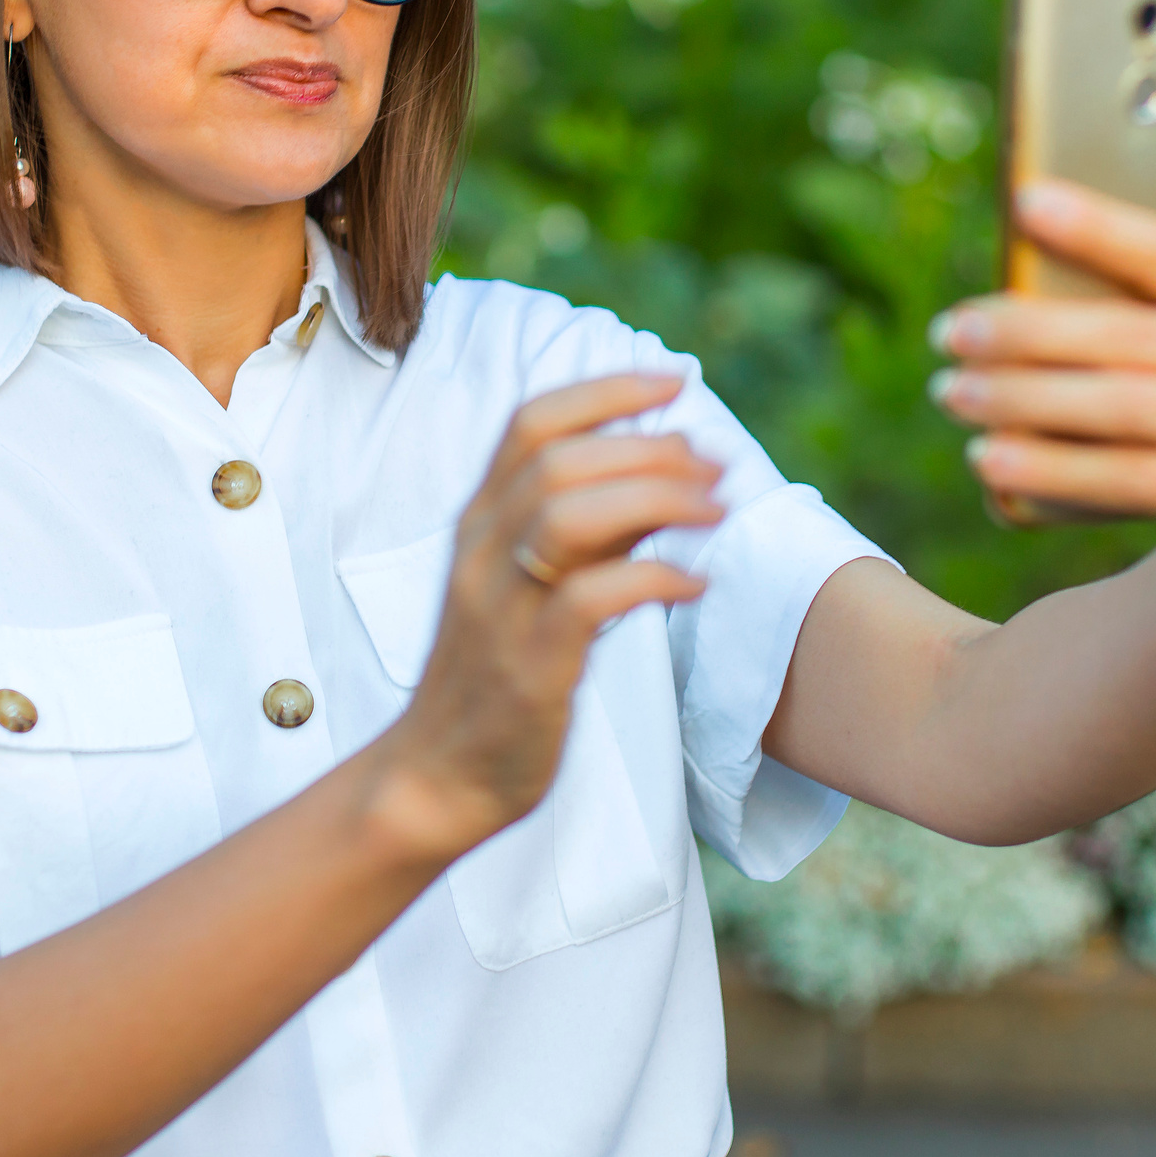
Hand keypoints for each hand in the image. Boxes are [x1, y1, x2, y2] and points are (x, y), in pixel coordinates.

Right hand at [371, 374, 721, 859]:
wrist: (439, 775)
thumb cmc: (497, 677)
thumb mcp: (531, 585)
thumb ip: (585, 531)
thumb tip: (661, 478)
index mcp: (478, 522)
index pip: (531, 422)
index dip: (606, 390)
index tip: (676, 381)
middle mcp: (481, 552)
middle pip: (558, 458)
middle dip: (649, 448)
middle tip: (716, 467)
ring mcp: (500, 607)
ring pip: (567, 514)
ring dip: (656, 499)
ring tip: (716, 513)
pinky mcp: (528, 666)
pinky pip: (590, 599)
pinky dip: (652, 580)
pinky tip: (694, 587)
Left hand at [927, 103, 1155, 637]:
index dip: (1100, 225)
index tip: (1024, 202)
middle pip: (1128, 336)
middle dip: (1024, 332)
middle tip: (949, 330)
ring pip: (1119, 407)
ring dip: (1021, 400)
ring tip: (951, 391)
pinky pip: (1127, 479)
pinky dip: (1050, 468)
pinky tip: (989, 460)